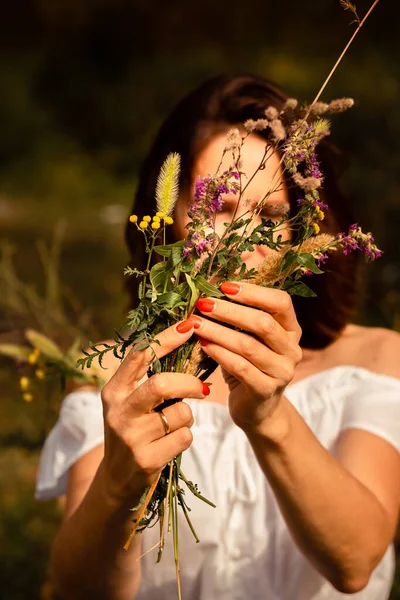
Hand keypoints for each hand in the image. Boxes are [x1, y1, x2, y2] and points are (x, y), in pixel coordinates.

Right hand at [100, 319, 209, 505]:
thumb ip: (148, 377)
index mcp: (113, 390)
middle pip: (161, 385)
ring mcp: (131, 437)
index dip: (166, 338)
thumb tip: (187, 341)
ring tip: (173, 425)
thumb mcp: (129, 401)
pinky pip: (184, 437)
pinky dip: (185, 437)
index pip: (140, 355)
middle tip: (204, 388)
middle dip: (189, 383)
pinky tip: (170, 444)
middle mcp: (118, 411)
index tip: (189, 324)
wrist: (117, 480)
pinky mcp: (146, 460)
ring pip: (180, 413)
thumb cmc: (132, 429)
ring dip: (187, 417)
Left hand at [192, 282, 301, 430]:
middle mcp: (292, 349)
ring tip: (195, 322)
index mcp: (291, 329)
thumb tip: (211, 285)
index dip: (253, 292)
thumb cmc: (248, 364)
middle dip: (229, 310)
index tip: (224, 286)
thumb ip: (239, 316)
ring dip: (218, 331)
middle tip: (203, 303)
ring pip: (248, 345)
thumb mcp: (248, 337)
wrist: (256, 408)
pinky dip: (219, 353)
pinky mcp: (266, 390)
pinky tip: (202, 344)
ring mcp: (282, 371)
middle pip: (263, 322)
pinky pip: (240, 367)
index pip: (280, 302)